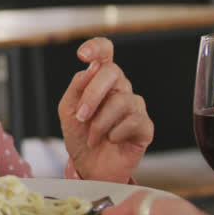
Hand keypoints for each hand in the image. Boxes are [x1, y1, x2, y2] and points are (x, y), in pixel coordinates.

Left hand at [58, 37, 153, 180]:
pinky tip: (112, 140)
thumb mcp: (68, 110)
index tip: (83, 55)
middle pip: (112, 72)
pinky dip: (116, 133)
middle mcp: (120, 89)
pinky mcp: (145, 126)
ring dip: (100, 122)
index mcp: (101, 81)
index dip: (97, 47)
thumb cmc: (80, 136)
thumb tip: (90, 67)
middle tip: (81, 116)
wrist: (89, 167)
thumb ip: (77, 87)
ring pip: (122, 100)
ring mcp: (135, 107)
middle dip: (92, 94)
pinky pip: (134, 120)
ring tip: (92, 136)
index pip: (105, 52)